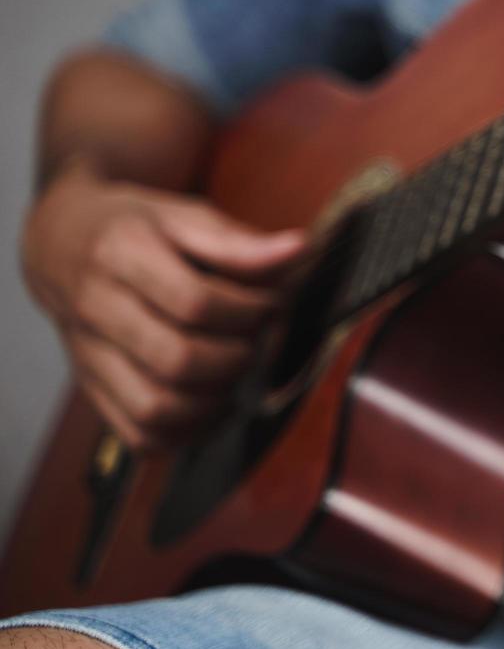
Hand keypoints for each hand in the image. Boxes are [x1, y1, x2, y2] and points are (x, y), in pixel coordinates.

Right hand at [22, 161, 305, 448]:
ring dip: (215, 400)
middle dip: (237, 357)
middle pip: (176, 360)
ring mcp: (88, 356)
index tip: (270, 303)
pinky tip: (212, 402)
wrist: (60, 244)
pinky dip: (187, 432)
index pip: (195, 302)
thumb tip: (299, 250)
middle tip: (257, 340)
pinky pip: (140, 434)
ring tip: (236, 371)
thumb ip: (238, 240)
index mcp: (120, 254)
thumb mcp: (182, 215)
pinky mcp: (91, 388)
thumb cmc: (134, 228)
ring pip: (155, 408)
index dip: (248, 310)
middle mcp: (96, 309)